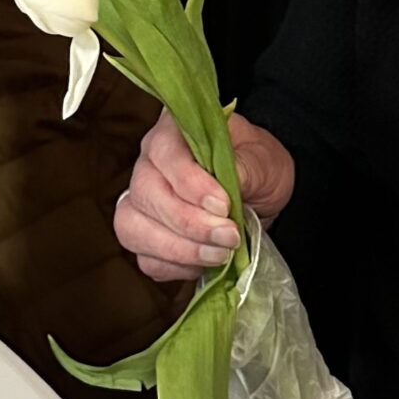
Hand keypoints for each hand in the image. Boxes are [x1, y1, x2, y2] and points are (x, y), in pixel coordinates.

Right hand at [113, 107, 294, 283]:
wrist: (259, 194)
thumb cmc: (257, 166)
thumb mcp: (264, 160)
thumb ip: (246, 169)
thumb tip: (229, 187)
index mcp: (174, 131)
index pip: (166, 152)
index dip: (190, 183)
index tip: (223, 205)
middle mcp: (149, 163)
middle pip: (146, 193)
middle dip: (189, 223)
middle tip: (229, 236)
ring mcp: (141, 201)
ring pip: (134, 228)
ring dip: (178, 249)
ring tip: (219, 255)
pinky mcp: (145, 236)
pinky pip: (145, 258)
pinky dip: (175, 267)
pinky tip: (204, 263)